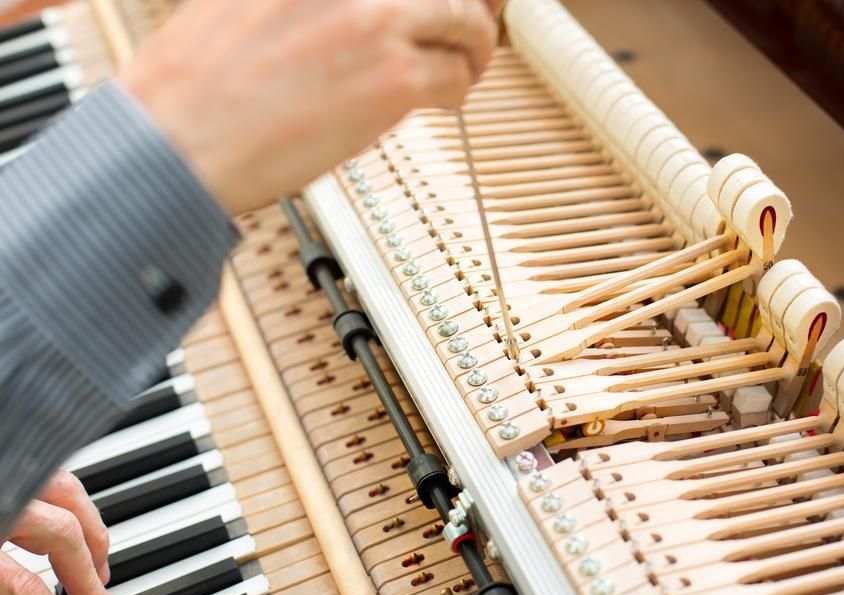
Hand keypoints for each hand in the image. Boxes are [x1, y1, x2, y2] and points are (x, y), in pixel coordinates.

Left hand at [0, 470, 113, 594]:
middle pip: (62, 534)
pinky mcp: (6, 461)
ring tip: (98, 558)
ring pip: (65, 491)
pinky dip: (66, 499)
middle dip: (89, 572)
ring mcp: (6, 477)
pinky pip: (48, 474)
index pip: (29, 591)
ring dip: (91, 527)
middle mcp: (1, 502)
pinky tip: (67, 517)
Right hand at [121, 0, 502, 213]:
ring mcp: (376, 22)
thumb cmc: (193, 84)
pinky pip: (455, 76)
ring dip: (473, 48)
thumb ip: (305, 1)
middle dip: (468, 7)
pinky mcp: (393, 79)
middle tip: (472, 27)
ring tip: (467, 65)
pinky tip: (445, 99)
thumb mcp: (238, 2)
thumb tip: (351, 14)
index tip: (447, 1)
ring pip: (464, 23)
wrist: (178, 139)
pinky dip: (459, 88)